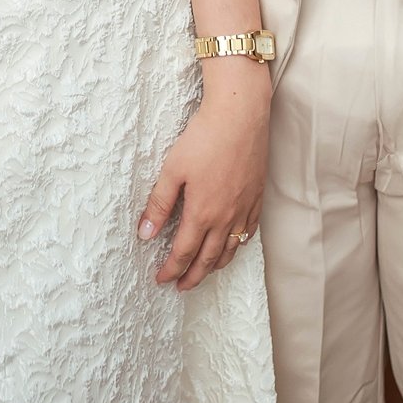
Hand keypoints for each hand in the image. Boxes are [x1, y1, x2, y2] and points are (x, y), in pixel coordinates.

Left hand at [137, 72, 268, 290]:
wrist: (241, 115)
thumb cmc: (204, 138)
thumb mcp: (173, 170)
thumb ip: (159, 205)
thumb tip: (145, 234)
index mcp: (202, 213)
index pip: (184, 253)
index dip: (171, 269)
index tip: (161, 279)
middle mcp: (226, 217)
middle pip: (209, 258)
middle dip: (193, 276)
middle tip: (181, 287)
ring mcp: (245, 208)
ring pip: (231, 249)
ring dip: (216, 266)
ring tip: (204, 273)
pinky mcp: (257, 196)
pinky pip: (249, 231)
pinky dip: (238, 245)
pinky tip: (233, 245)